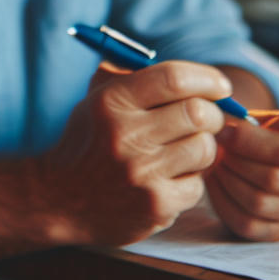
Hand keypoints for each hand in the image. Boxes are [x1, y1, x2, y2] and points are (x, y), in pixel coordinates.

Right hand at [39, 61, 232, 245]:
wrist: (57, 199)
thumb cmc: (89, 141)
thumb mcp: (97, 100)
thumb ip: (135, 77)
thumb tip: (195, 73)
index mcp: (112, 101)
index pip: (174, 79)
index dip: (206, 79)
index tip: (221, 86)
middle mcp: (125, 135)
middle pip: (198, 113)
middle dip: (213, 115)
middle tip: (208, 120)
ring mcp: (141, 173)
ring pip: (204, 149)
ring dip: (202, 149)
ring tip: (185, 152)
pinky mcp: (154, 205)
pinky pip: (197, 186)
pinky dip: (190, 182)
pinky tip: (169, 181)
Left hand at [205, 106, 278, 240]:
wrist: (263, 157)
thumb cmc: (268, 133)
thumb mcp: (277, 118)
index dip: (248, 141)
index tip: (224, 131)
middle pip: (273, 179)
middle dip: (237, 162)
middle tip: (218, 148)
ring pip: (260, 203)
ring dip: (230, 180)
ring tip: (217, 163)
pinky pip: (248, 223)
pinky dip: (224, 201)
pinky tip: (215, 182)